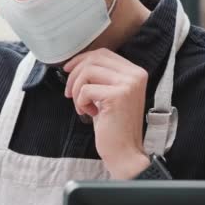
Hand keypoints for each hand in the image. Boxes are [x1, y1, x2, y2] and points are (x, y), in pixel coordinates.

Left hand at [64, 48, 149, 178]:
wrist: (124, 151)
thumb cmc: (114, 125)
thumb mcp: (109, 94)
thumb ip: (101, 76)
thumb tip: (77, 63)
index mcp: (135, 72)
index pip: (103, 53)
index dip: (82, 59)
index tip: (69, 70)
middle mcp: (135, 75)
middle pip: (94, 59)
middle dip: (75, 74)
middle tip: (69, 93)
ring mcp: (128, 84)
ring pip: (87, 72)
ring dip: (77, 90)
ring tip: (81, 105)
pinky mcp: (118, 96)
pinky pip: (86, 90)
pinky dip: (81, 102)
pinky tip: (89, 113)